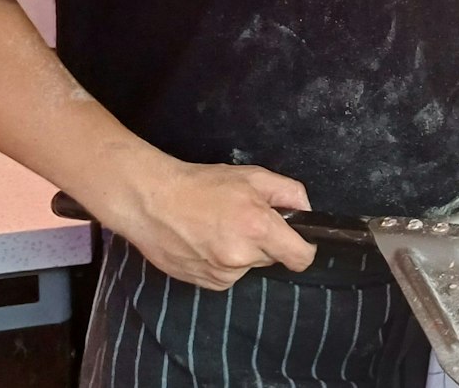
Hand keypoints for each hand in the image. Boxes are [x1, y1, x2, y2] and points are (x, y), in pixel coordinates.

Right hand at [94, 158, 317, 289]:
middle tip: (243, 220)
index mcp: (258, 229)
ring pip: (247, 267)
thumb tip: (306, 211)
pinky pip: (226, 275)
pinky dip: (222, 262)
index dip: (304, 248)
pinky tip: (205, 242)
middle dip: (266, 242)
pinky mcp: (203, 284)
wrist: (151, 201)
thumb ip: (288, 192)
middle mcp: (242, 257)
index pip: (301, 258)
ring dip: (242, 253)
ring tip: (217, 228)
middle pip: (272, 259)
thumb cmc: (202, 185)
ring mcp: (221, 274)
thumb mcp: (252, 176)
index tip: (298, 239)